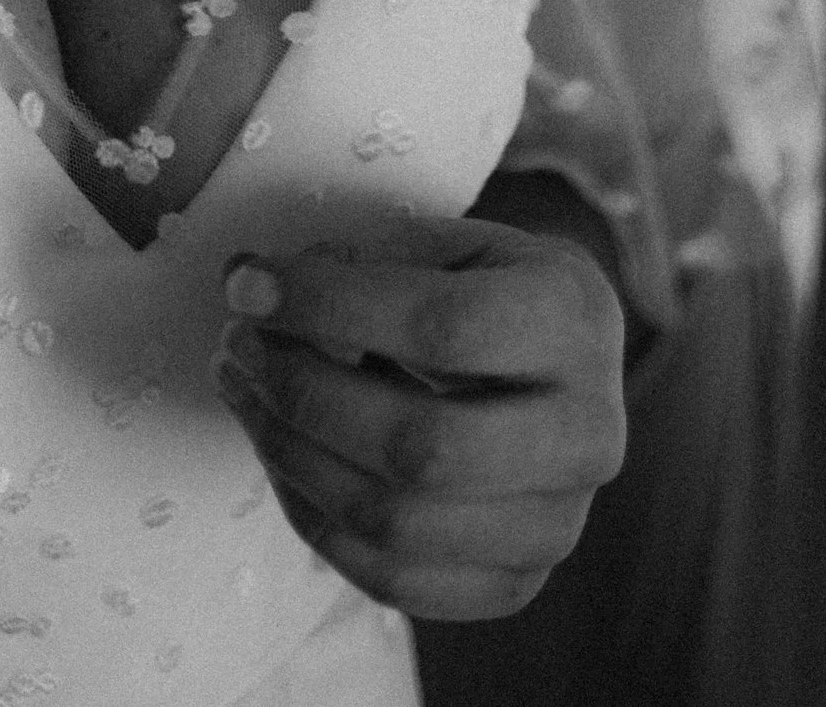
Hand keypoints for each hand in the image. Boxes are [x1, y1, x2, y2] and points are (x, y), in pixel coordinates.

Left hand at [211, 226, 626, 620]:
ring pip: (398, 522)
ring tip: (243, 391)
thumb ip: (365, 258)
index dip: (331, 307)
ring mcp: (556, 526)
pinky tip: (280, 454)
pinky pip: (392, 579)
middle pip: (422, 446)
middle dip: (304, 395)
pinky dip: (314, 518)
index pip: (444, 327)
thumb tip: (253, 282)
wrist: (562, 367)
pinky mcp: (514, 584)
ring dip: (291, 456)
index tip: (247, 284)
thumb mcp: (451, 241)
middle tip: (238, 345)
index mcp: (573, 322)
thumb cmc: (490, 287)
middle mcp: (586, 436)